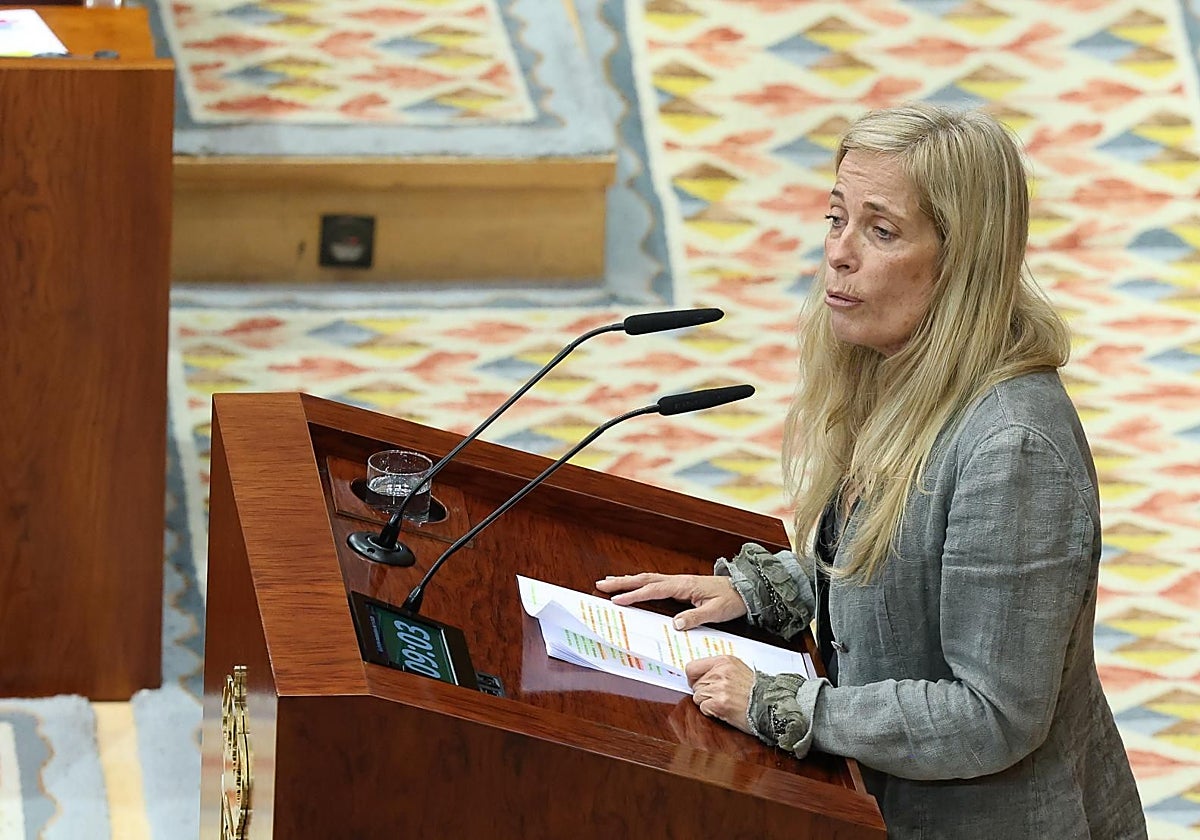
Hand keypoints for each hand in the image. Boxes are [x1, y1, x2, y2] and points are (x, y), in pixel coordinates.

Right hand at [595, 573, 746, 629]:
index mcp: (684, 586)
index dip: (635, 595)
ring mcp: (679, 582)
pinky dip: (640, 583)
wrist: (745, 589)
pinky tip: (633, 586)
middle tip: (601, 584)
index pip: (654, 590)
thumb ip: (695, 617)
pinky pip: (655, 583)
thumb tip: (674, 624)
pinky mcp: (681, 585)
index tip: (618, 599)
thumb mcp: (716, 612)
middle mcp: (679, 581)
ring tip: (609, 582)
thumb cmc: (731, 600)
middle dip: (623, 582)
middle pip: (645, 580)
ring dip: (628, 581)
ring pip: (648, 579)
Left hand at [686, 656, 754, 734]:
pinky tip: (725, 710)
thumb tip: (699, 676)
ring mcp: (719, 688)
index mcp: (724, 661)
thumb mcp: (738, 670)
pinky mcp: (719, 703)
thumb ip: (718, 670)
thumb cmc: (756, 691)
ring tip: (725, 703)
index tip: (698, 683)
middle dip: (704, 692)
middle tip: (720, 696)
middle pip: (695, 684)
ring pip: (698, 697)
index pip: (692, 667)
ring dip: (708, 703)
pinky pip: (703, 708)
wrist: (771, 706)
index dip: (693, 678)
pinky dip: (712, 712)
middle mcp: (720, 672)